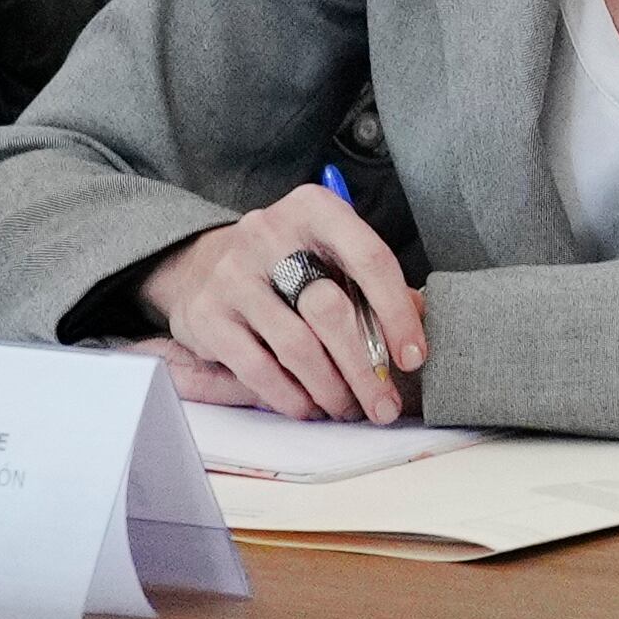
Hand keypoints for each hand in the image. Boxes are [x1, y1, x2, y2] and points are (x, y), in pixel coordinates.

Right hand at [137, 187, 426, 424]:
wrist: (202, 263)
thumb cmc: (288, 261)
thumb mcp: (332, 252)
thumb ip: (373, 283)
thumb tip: (416, 329)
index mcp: (315, 209)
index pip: (371, 260)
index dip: (398, 314)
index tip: (413, 359)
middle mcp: (268, 234)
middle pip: (331, 311)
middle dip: (364, 367)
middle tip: (384, 404)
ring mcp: (232, 276)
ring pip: (296, 346)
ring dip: (330, 388)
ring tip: (350, 409)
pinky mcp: (206, 316)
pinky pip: (257, 368)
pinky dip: (289, 395)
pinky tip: (309, 407)